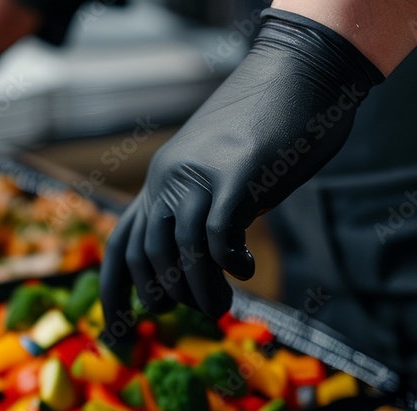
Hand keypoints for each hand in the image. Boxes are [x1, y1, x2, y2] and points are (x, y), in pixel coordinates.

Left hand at [100, 9, 382, 325]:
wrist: (301, 72)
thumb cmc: (265, 131)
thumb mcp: (215, 174)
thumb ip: (199, 211)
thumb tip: (197, 265)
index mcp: (160, 183)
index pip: (123, 245)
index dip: (115, 291)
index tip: (120, 331)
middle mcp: (170, 179)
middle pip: (150, 256)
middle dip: (169, 296)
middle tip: (202, 309)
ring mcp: (201, 174)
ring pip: (184, 252)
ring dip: (200, 289)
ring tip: (221, 305)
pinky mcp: (238, 173)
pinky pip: (219, 234)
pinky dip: (228, 262)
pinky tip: (244, 267)